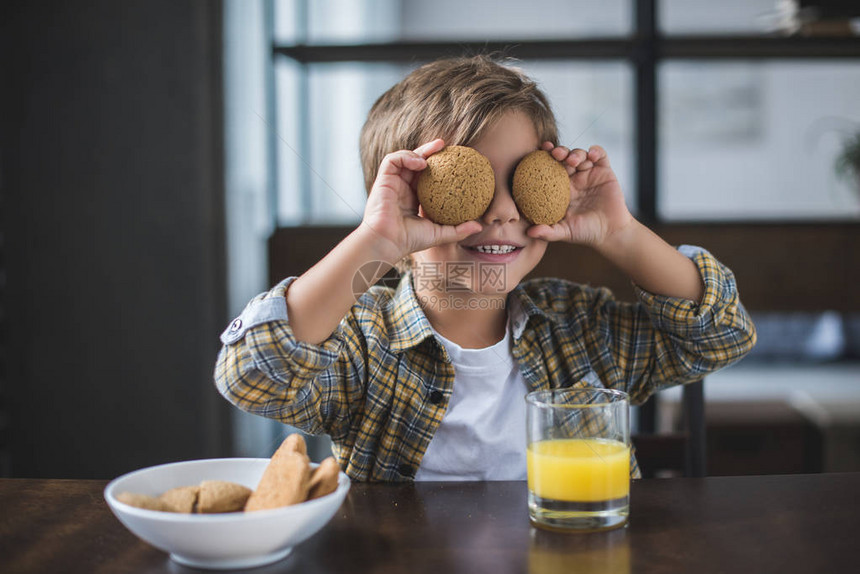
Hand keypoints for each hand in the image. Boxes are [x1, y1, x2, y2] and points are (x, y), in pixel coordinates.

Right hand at [360, 139, 481, 261]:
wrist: (387, 242)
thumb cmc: (409, 241)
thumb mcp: (439, 234)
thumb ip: (458, 229)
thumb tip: (479, 226)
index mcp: (413, 198)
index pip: (426, 177)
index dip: (439, 167)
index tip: (455, 161)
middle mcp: (402, 188)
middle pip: (416, 163)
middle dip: (430, 151)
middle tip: (445, 145)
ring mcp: (392, 183)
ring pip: (404, 158)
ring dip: (419, 151)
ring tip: (436, 149)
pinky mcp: (382, 180)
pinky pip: (393, 160)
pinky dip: (406, 156)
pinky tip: (420, 162)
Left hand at [526, 143, 632, 247]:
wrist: (610, 232)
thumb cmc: (586, 232)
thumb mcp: (564, 232)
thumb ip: (547, 231)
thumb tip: (529, 233)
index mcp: (561, 189)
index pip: (549, 169)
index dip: (541, 160)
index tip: (534, 154)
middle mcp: (574, 179)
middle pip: (563, 158)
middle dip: (558, 152)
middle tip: (554, 153)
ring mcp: (589, 173)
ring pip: (580, 154)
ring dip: (575, 153)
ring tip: (573, 160)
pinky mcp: (604, 171)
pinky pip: (600, 155)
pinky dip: (596, 151)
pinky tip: (592, 155)